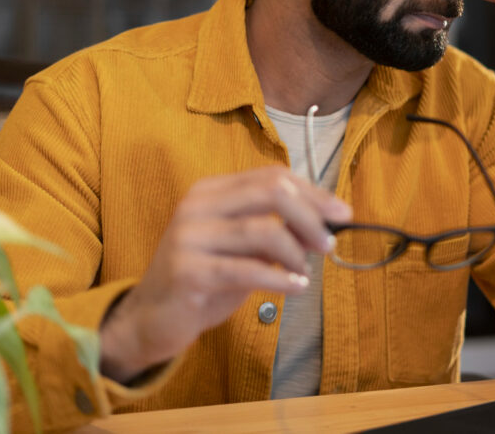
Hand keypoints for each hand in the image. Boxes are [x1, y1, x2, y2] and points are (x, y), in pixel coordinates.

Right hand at [98, 167, 350, 382]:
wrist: (151, 318)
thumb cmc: (205, 278)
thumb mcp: (242, 248)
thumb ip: (275, 230)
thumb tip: (327, 223)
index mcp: (210, 190)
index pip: (272, 176)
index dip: (313, 193)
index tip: (342, 214)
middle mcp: (197, 205)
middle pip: (271, 192)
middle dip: (310, 216)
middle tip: (329, 243)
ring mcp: (189, 237)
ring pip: (263, 230)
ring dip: (296, 252)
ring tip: (306, 272)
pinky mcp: (188, 272)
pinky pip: (248, 269)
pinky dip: (281, 278)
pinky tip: (298, 288)